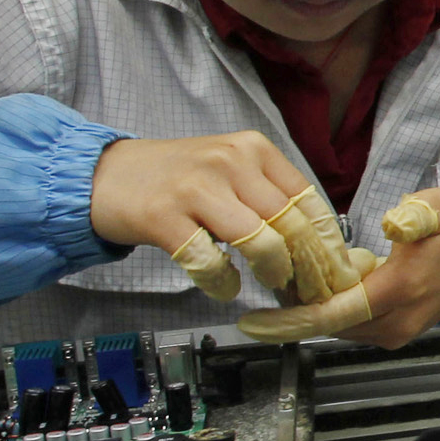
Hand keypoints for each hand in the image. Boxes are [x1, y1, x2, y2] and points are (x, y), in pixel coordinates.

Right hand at [88, 132, 317, 301]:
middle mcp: (229, 162)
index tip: (334, 272)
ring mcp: (196, 188)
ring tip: (270, 284)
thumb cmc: (176, 178)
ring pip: (260, 242)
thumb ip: (269, 195)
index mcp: (254, 149)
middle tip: (308, 290)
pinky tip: (224, 286)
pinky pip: (209, 261)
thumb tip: (316, 242)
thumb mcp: (230, 169)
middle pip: (291, 225)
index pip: (308, 200)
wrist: (105, 174)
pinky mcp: (164, 217)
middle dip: (307, 267)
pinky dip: (222, 283)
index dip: (327, 243)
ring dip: (272, 274)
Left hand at [237, 187, 439, 348]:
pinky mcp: (398, 330)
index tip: (251, 324)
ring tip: (298, 277)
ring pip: (338, 328)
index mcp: (399, 292)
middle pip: (328, 326)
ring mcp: (398, 331)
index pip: (332, 315)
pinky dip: (333, 309)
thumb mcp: (439, 207)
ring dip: (314, 309)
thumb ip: (414, 215)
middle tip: (273, 278)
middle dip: (295, 309)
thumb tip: (392, 224)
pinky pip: (352, 325)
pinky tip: (330, 281)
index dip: (288, 321)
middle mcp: (396, 322)